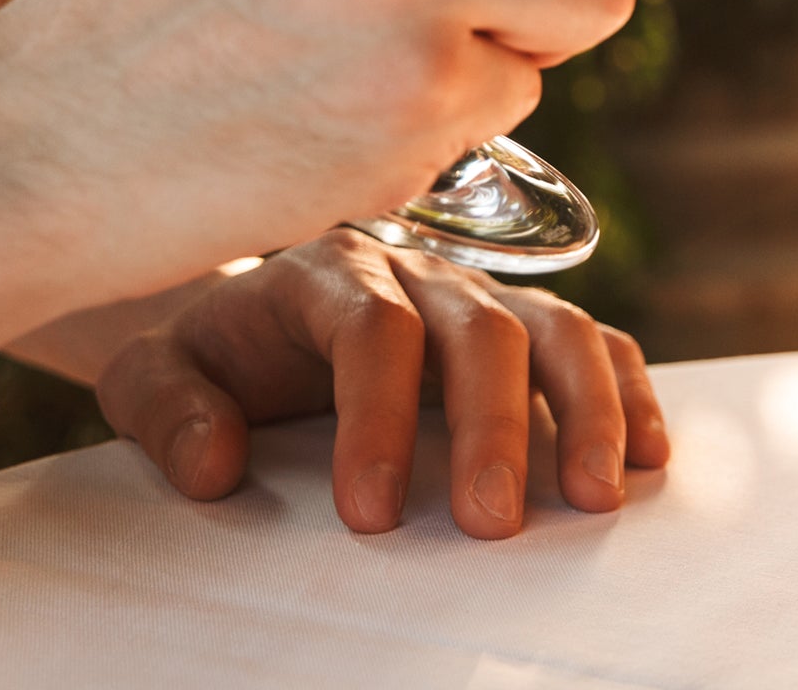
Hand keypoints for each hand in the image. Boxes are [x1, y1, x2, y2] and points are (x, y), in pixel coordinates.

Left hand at [96, 231, 667, 537]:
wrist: (243, 321)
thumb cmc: (209, 359)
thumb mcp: (150, 375)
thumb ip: (168, 411)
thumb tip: (216, 462)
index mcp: (323, 275)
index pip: (372, 329)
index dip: (376, 419)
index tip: (372, 514)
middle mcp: (415, 272)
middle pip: (479, 328)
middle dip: (494, 428)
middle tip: (493, 524)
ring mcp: (478, 296)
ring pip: (556, 326)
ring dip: (587, 410)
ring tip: (597, 498)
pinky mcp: (520, 328)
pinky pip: (593, 343)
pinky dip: (628, 392)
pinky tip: (647, 457)